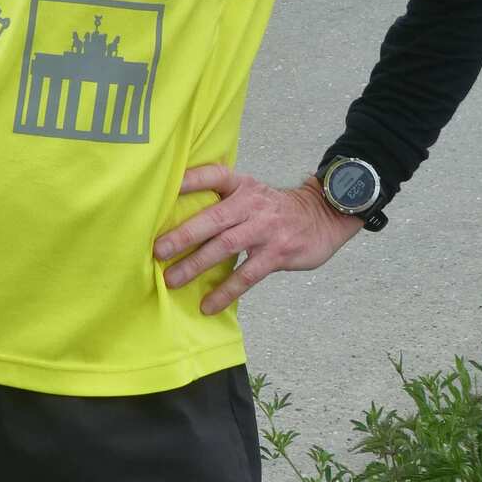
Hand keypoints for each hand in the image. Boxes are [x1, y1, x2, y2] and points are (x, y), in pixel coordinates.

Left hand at [154, 165, 362, 315]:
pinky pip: (246, 275)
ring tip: (173, 280)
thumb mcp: (253, 193)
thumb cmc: (276, 210)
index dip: (190, 180)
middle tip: (157, 251)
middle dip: (183, 235)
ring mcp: (265, 229)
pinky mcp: (277, 253)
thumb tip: (179, 219)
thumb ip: (224, 201)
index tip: (165, 188)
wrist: (324, 216)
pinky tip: (208, 305)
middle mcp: (252, 204)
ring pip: (225, 247)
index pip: (213, 176)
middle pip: (213, 218)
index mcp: (242, 186)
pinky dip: (226, 291)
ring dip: (196, 264)